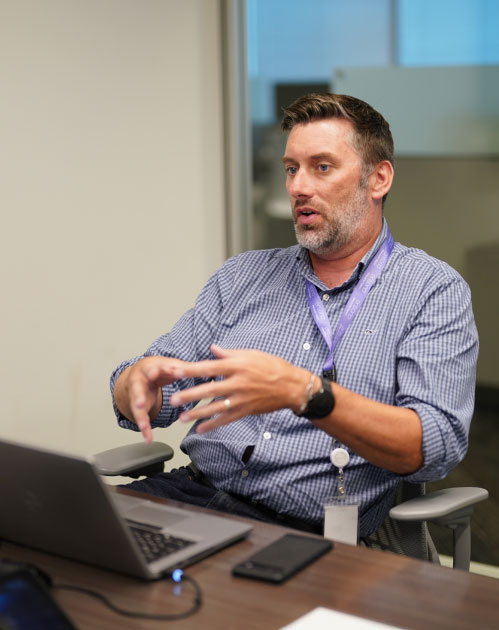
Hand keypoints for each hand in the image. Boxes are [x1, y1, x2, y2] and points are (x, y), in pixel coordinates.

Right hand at [114, 356, 185, 442]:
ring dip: (140, 417)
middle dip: (139, 397)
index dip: (153, 371)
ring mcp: (136, 396)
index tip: (155, 374)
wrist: (142, 371)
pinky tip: (148, 439)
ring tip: (144, 427)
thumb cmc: (158, 368)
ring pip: (136, 407)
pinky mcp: (138, 408)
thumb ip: (179, 367)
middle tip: (141, 404)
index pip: (151, 369)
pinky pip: (141, 419)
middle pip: (137, 390)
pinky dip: (145, 430)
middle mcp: (138, 382)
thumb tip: (197, 367)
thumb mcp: (169, 364)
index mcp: (148, 368)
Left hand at [169, 345, 311, 432]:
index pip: (210, 368)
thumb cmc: (272, 366)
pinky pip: (226, 419)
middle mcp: (238, 383)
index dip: (192, 370)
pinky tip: (200, 429)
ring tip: (182, 418)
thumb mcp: (252, 354)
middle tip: (174, 400)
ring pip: (215, 408)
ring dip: (197, 414)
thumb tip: (212, 349)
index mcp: (237, 366)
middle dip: (190, 396)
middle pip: (209, 390)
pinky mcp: (246, 411)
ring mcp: (241, 399)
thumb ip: (230, 353)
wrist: (291, 387)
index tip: (176, 371)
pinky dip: (213, 425)